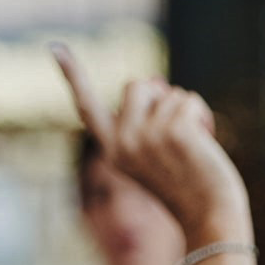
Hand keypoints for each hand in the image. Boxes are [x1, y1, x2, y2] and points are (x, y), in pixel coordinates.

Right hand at [53, 42, 249, 246]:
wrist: (209, 217)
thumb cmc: (187, 186)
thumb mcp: (155, 155)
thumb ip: (145, 122)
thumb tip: (153, 82)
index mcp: (113, 151)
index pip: (87, 108)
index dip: (72, 75)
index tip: (55, 47)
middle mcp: (123, 143)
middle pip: (137, 85)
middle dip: (160, 97)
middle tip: (175, 132)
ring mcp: (147, 136)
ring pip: (168, 93)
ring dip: (186, 110)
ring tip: (193, 145)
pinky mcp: (174, 131)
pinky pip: (190, 101)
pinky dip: (202, 116)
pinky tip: (204, 144)